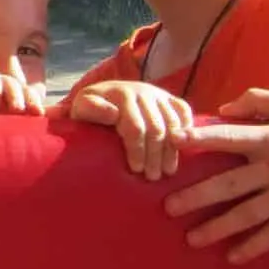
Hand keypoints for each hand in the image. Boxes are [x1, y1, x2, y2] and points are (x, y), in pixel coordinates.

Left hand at [72, 80, 193, 179]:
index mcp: (121, 94)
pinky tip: (181, 150)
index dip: (137, 150)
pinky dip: (186, 131)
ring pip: (173, 124)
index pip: (135, 127)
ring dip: (172, 150)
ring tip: (167, 171)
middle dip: (155, 155)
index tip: (136, 170)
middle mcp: (142, 91)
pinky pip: (184, 112)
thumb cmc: (90, 112)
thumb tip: (113, 114)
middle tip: (152, 177)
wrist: (103, 97)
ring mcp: (158, 94)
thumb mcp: (82, 110)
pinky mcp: (169, 98)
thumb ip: (91, 109)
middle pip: (156, 128)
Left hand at [165, 89, 268, 263]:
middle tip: (167, 208)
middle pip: (228, 185)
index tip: (173, 143)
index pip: (227, 138)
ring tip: (191, 239)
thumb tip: (221, 109)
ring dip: (217, 228)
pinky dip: (254, 247)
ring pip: (247, 215)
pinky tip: (233, 257)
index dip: (198, 139)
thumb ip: (257, 100)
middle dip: (195, 197)